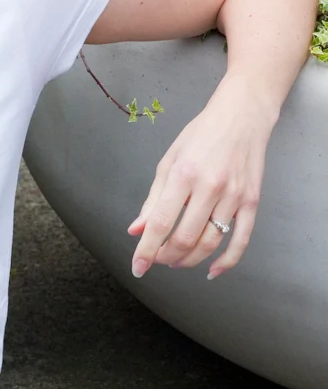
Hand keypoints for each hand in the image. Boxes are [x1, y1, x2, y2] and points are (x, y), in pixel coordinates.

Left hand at [126, 76, 269, 280]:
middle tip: (157, 259)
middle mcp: (209, 187)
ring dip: (190, 259)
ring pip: (210, 243)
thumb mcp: (168, 161)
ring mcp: (234, 196)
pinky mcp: (252, 202)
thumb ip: (152, 199)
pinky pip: (241, 240)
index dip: (146, 249)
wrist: (242, 118)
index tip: (137, 267)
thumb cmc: (200, 136)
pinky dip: (226, 261)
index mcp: (183, 175)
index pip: (160, 222)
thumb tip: (136, 229)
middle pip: (185, 238)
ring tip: (176, 261)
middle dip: (166, 256)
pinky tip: (212, 271)